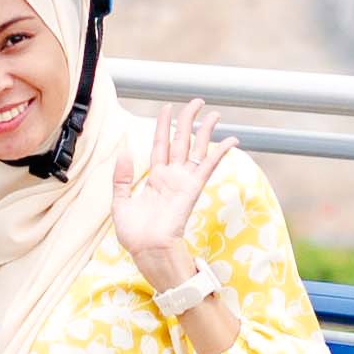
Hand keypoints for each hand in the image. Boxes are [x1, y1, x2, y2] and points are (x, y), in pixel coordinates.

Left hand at [108, 98, 228, 272]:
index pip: (161, 145)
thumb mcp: (120, 202)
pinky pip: (208, 166)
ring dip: (206, 130)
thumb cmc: (135, 234)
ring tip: (214, 114)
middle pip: (182, 141)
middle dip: (188, 120)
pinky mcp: (193, 189)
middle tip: (196, 102)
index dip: (163, 126)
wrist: (147, 250)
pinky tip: (232, 140)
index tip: (167, 108)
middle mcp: (172, 177)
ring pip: (197, 149)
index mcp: (156, 178)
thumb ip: (122, 177)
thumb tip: (124, 152)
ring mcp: (184, 182)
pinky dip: (220, 152)